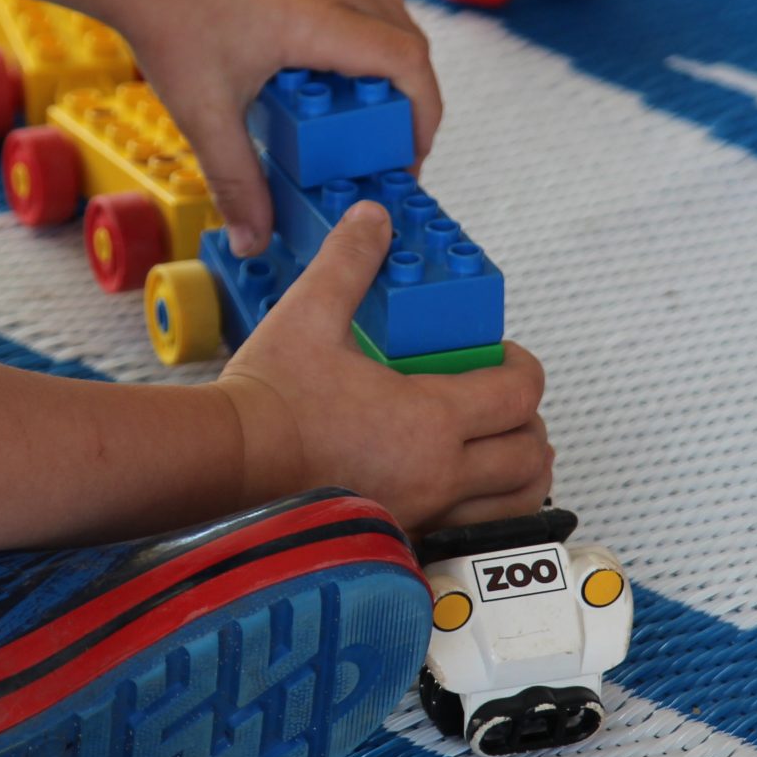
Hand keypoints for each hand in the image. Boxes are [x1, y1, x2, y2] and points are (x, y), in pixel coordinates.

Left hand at [92, 0, 440, 255]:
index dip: (424, 113)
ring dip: (390, 56)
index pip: (408, 62)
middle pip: (408, 37)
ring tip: (360, 104)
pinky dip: (366, 26)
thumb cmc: (167, 20)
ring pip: (388, 7)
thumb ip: (236, 180)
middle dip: (410, 94)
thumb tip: (253, 242)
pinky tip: (329, 61)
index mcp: (319, 17)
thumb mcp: (204, 111)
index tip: (410, 154)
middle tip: (384, 143)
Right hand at [213, 204, 550, 532]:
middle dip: (527, 422)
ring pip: (513, 503)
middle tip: (500, 400)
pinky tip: (455, 485)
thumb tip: (373, 220)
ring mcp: (422, 511)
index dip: (522, 367)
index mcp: (430, 418)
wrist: (226, 464)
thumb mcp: (309, 314)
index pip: (518, 394)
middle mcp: (438, 473)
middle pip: (530, 454)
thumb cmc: (268, 400)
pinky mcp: (401, 536)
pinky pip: (470, 530)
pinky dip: (483, 508)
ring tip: (493, 446)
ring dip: (517, 472)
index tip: (502, 355)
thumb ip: (349, 262)